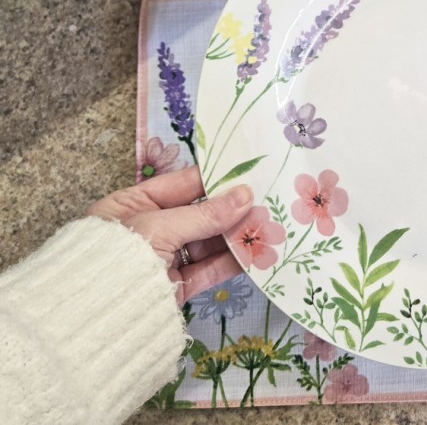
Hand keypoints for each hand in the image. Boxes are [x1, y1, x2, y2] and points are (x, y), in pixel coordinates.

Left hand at [87, 166, 252, 304]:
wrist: (94, 319)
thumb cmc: (117, 257)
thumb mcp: (160, 226)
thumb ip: (205, 214)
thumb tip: (245, 195)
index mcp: (131, 206)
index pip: (180, 186)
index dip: (213, 179)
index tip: (247, 173)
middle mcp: (147, 230)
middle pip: (197, 214)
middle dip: (231, 209)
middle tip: (266, 199)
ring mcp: (162, 260)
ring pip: (206, 242)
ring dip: (236, 235)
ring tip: (268, 225)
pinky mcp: (175, 287)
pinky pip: (207, 269)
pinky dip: (231, 261)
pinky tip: (255, 252)